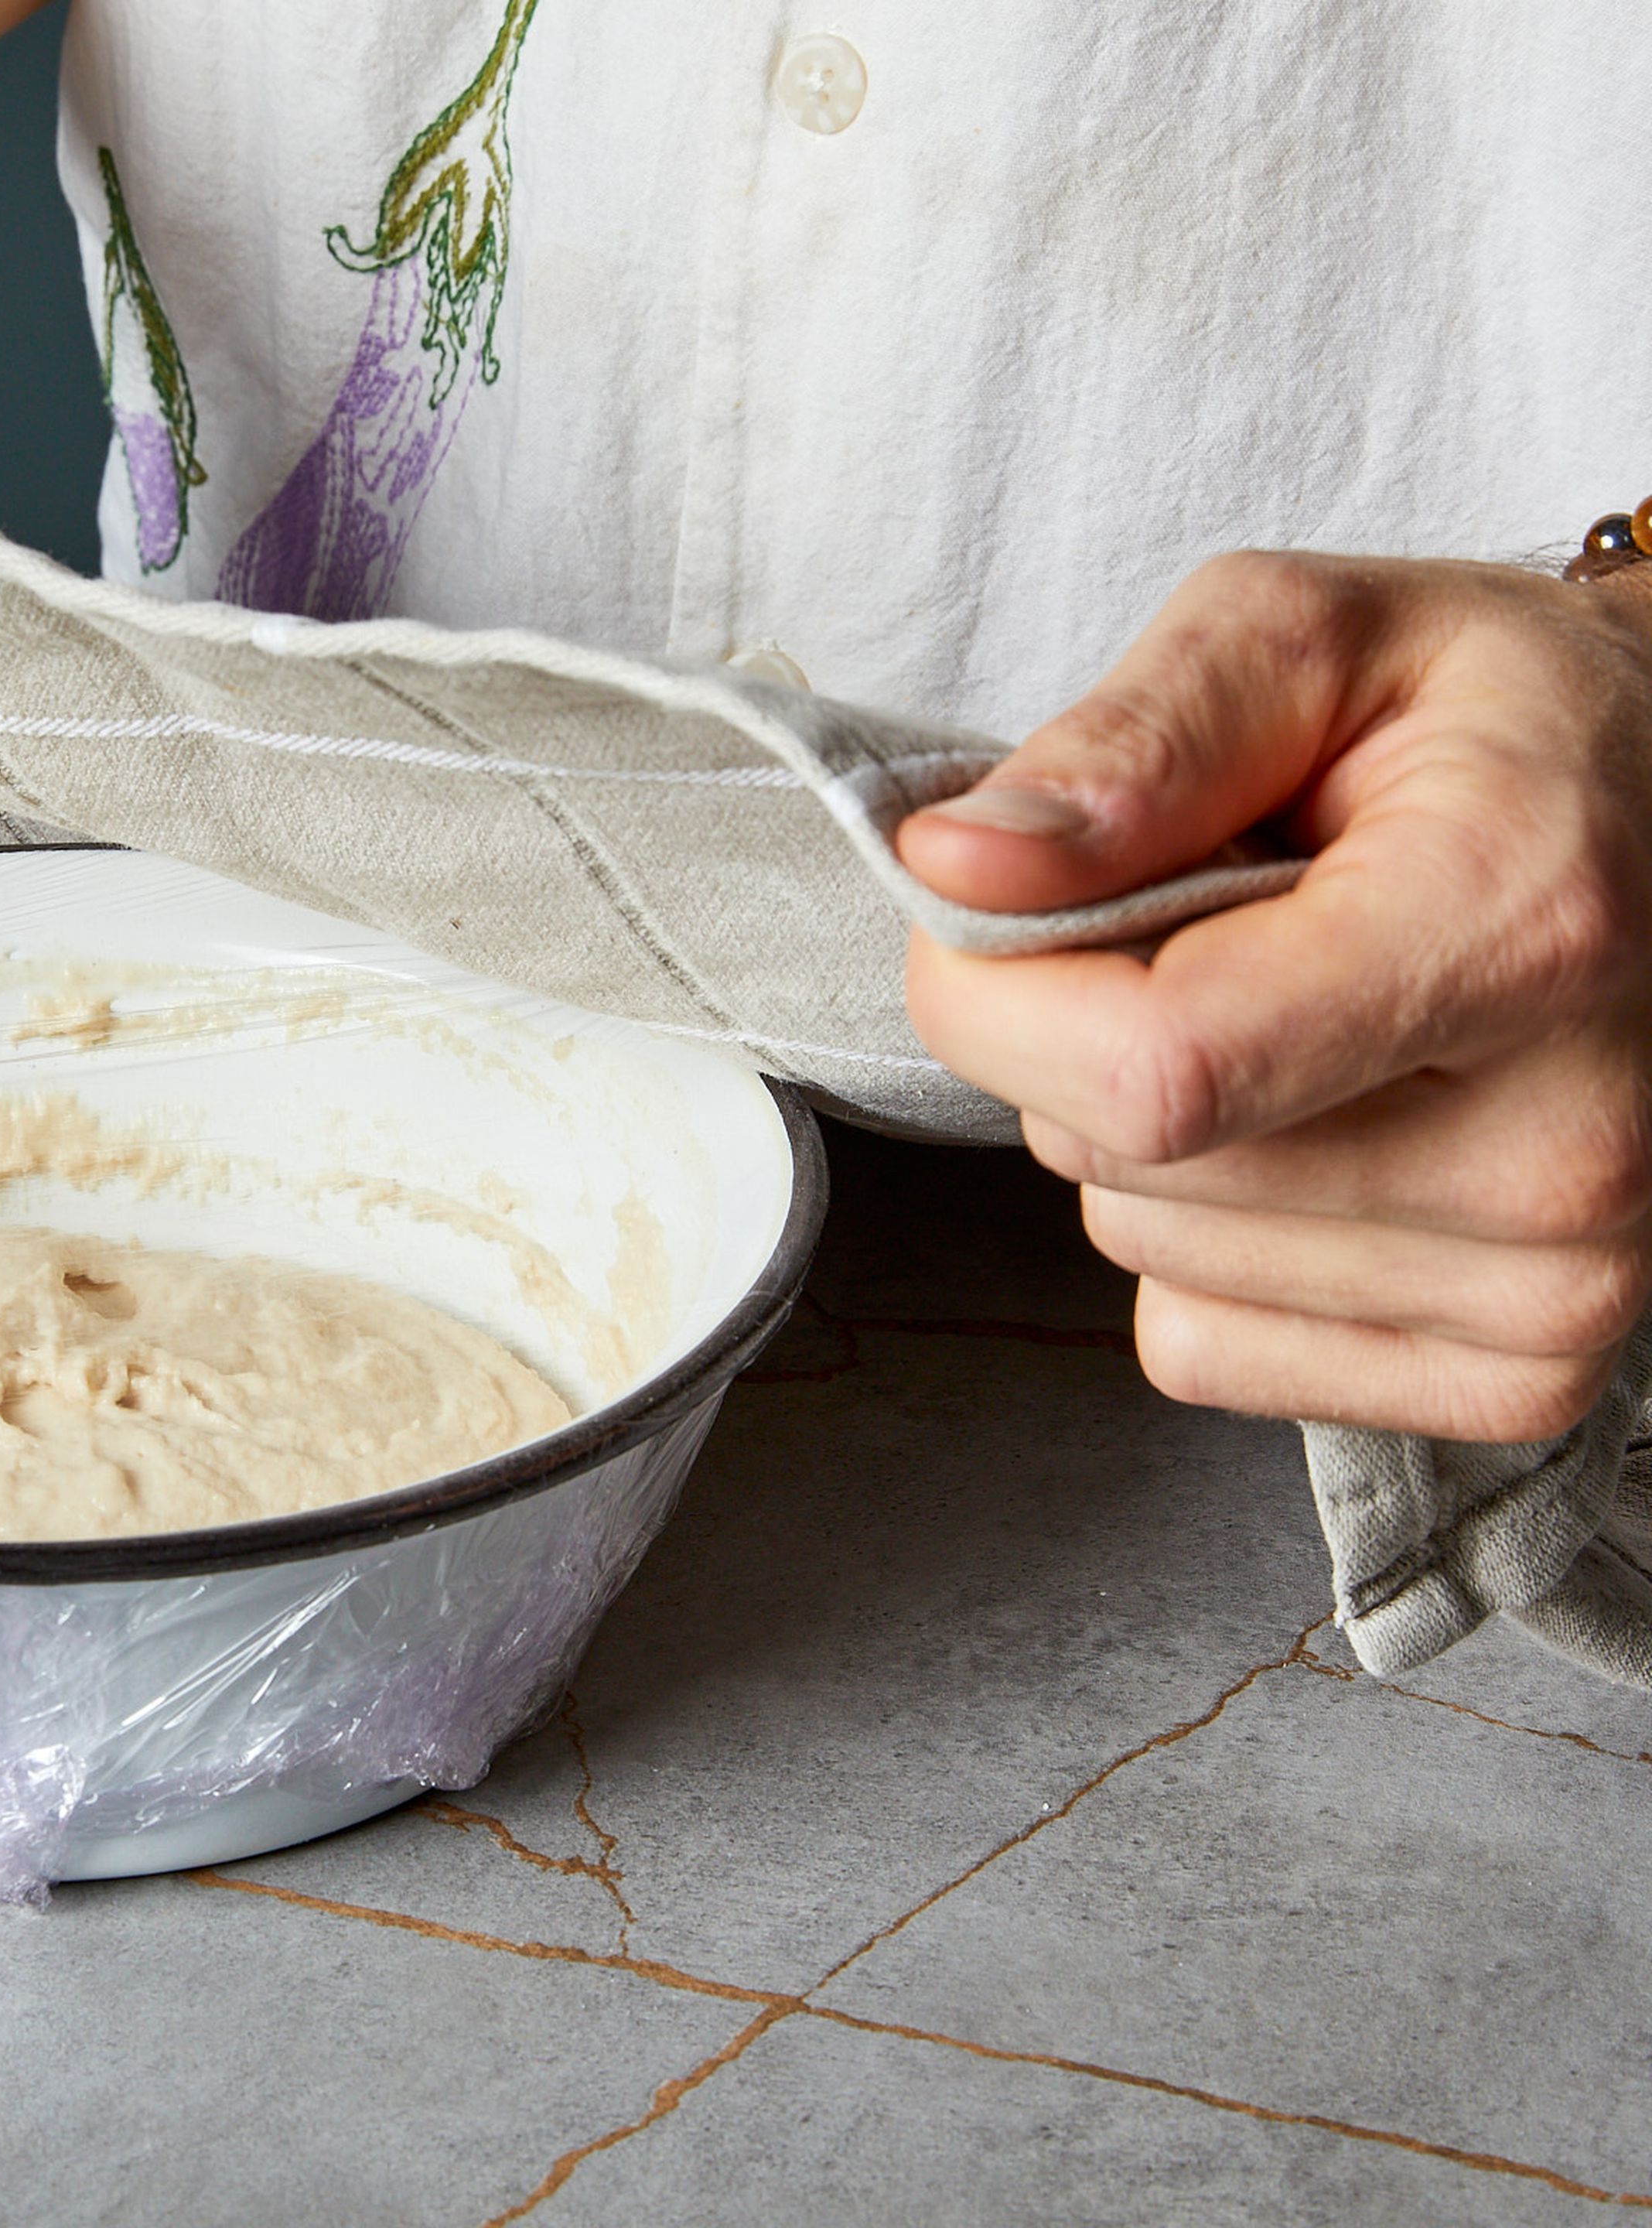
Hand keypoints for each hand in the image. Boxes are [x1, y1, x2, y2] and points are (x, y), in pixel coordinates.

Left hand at [896, 550, 1651, 1442]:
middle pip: (1120, 1160)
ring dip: (1148, 1132)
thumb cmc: (1503, 728)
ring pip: (1144, 1247)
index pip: (1151, 1069)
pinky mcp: (1520, 1378)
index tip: (995, 906)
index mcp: (1519, 933)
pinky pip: (1200, 1340)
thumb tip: (954, 865)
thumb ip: (1129, 746)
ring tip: (1294, 1015)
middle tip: (1216, 931)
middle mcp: (1562, 1147)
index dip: (999, 995)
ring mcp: (1556, 1287)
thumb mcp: (1316, 637)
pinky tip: (1320, 1127)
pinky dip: (1205, 1241)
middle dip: (1084, 1032)